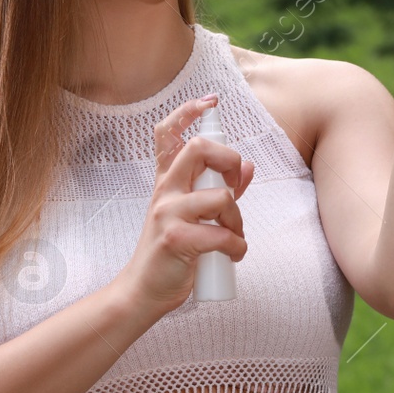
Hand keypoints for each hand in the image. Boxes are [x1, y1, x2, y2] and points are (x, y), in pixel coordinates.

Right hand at [113, 94, 254, 319]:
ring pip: (221, 198)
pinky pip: (222, 235)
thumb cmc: (172, 253)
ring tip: (233, 237)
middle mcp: (165, 191)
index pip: (167, 133)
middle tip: (234, 187)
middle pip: (199, 148)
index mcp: (167, 182)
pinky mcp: (176, 238)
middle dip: (230, 161)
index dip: (187, 111)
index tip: (209, 102)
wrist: (144, 290)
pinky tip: (232, 255)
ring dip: (238, 221)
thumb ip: (220, 190)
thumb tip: (248, 166)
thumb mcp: (194, 216)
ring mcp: (167, 213)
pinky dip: (237, 247)